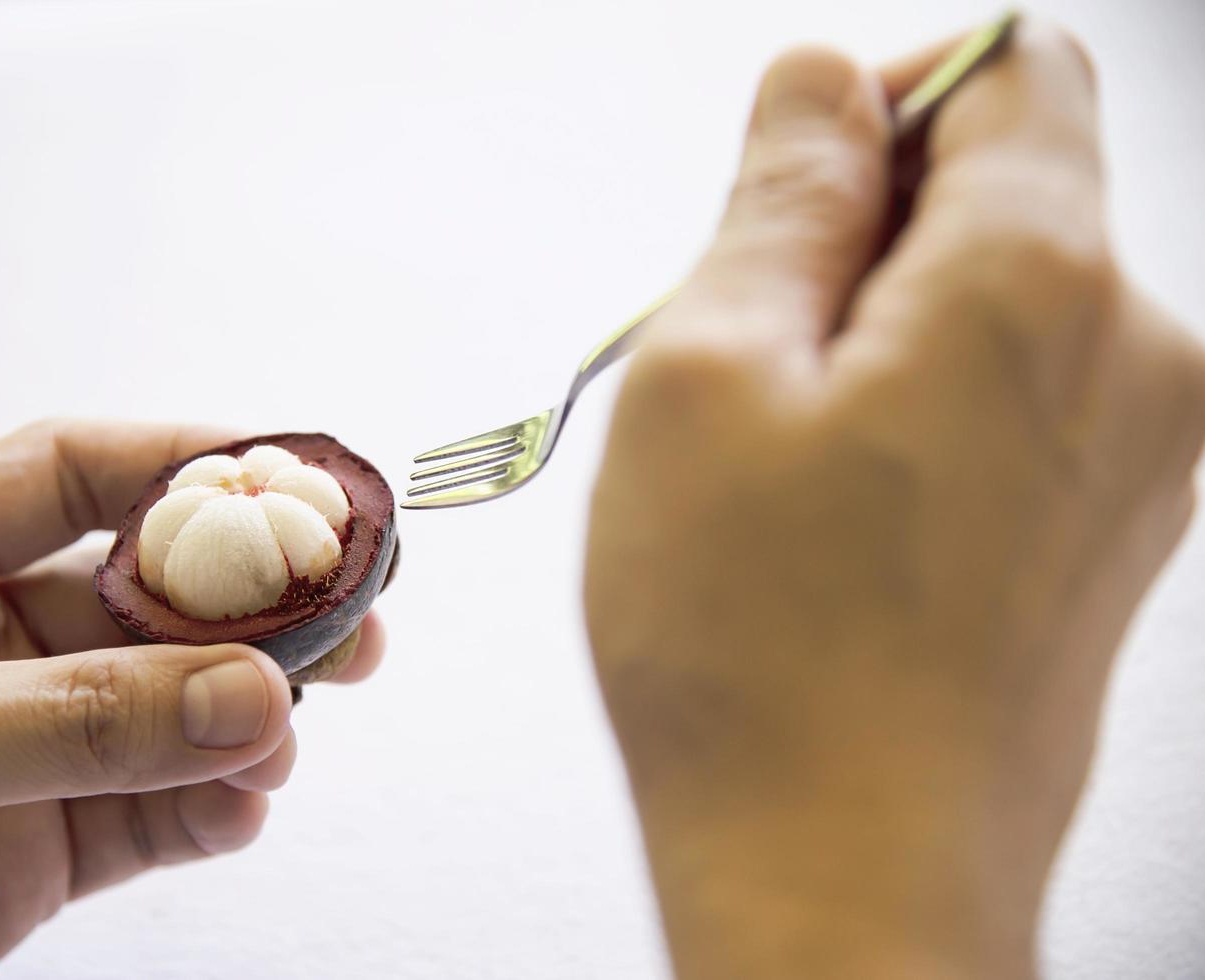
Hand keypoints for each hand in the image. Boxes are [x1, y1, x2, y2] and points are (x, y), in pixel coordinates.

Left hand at [0, 420, 385, 978]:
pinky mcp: (33, 843)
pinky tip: (239, 809)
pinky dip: (208, 807)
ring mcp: (10, 744)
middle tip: (350, 617)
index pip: (67, 475)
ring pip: (164, 705)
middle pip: (143, 595)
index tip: (290, 480)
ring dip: (241, 715)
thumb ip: (79, 720)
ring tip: (284, 738)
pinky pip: (149, 810)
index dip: (182, 464)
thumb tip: (253, 696)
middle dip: (248, 608)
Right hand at [585, 22, 1203, 979]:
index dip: (880, 100)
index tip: (793, 187)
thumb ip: (779, 195)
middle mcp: (1139, 357)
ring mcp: (1146, 454)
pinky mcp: (1117, 528)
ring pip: (1003, 301)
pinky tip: (841, 514)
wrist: (846, 882)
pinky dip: (925, 413)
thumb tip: (818, 87)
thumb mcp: (704, 377)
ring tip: (789, 462)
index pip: (1008, 65)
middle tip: (756, 357)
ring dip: (883, 334)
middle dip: (865, 236)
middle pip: (1009, 186)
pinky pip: (1020, 398)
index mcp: (1039, 283)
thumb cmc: (761, 666)